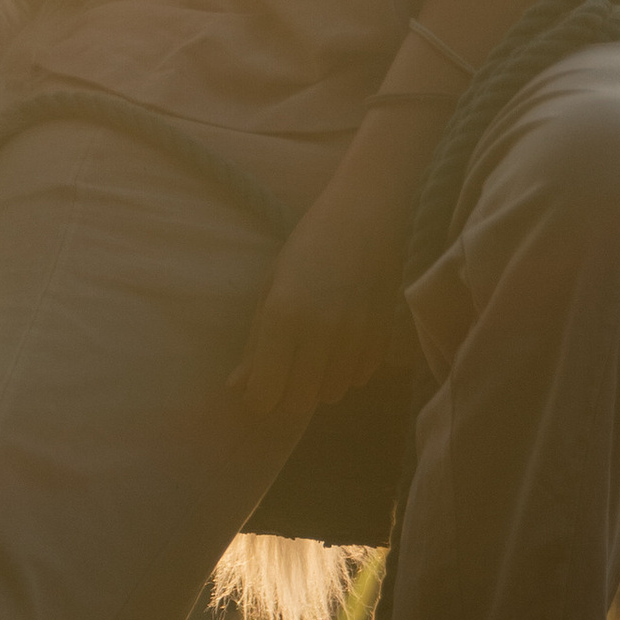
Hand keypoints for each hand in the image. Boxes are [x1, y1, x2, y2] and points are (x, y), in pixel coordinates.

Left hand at [230, 123, 427, 430]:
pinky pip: (357, 379)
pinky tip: (340, 340)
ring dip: (317, 382)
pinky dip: (345, 370)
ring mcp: (356, 339)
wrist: (368, 216)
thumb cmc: (309, 245)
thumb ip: (256, 342)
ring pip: (330, 394)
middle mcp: (321, 333)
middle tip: (284, 366)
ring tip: (314, 347)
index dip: (258, 396)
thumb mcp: (272, 287)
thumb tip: (237, 387)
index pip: (266, 394)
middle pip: (299, 402)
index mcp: (284, 316)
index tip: (257, 383)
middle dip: (286, 393)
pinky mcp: (382, 339)